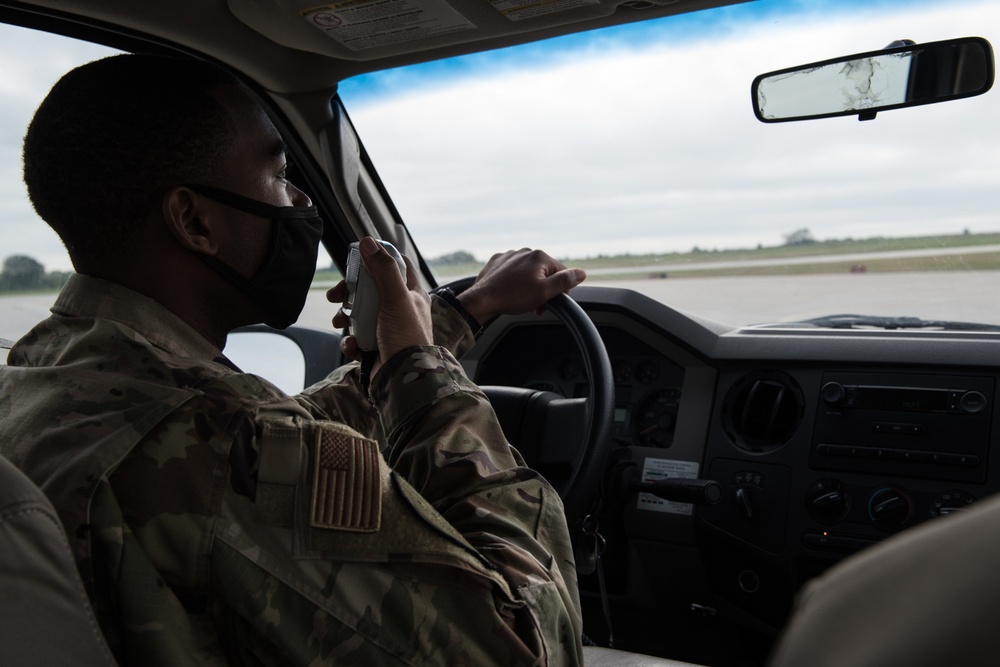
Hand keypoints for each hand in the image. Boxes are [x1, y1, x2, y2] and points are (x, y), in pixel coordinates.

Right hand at [329, 237, 432, 369]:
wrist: (404, 379)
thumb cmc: (406, 338)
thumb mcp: (396, 299)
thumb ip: (383, 270)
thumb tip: (368, 242)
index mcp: (411, 295)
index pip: (398, 265)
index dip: (380, 257)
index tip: (361, 254)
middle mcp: (400, 309)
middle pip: (371, 290)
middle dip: (351, 291)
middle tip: (336, 295)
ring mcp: (387, 329)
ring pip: (360, 314)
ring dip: (346, 317)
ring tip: (339, 322)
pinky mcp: (376, 347)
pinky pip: (357, 339)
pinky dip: (351, 341)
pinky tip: (353, 345)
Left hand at [457, 248, 586, 322]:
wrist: (483, 300)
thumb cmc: (512, 297)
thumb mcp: (545, 292)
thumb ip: (565, 281)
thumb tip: (581, 273)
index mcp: (539, 256)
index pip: (561, 272)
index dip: (561, 289)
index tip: (554, 302)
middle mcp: (524, 252)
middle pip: (544, 272)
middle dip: (544, 289)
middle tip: (538, 306)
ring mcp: (509, 256)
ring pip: (528, 272)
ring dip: (530, 286)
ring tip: (524, 302)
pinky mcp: (497, 262)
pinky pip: (513, 272)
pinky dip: (515, 282)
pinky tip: (511, 293)